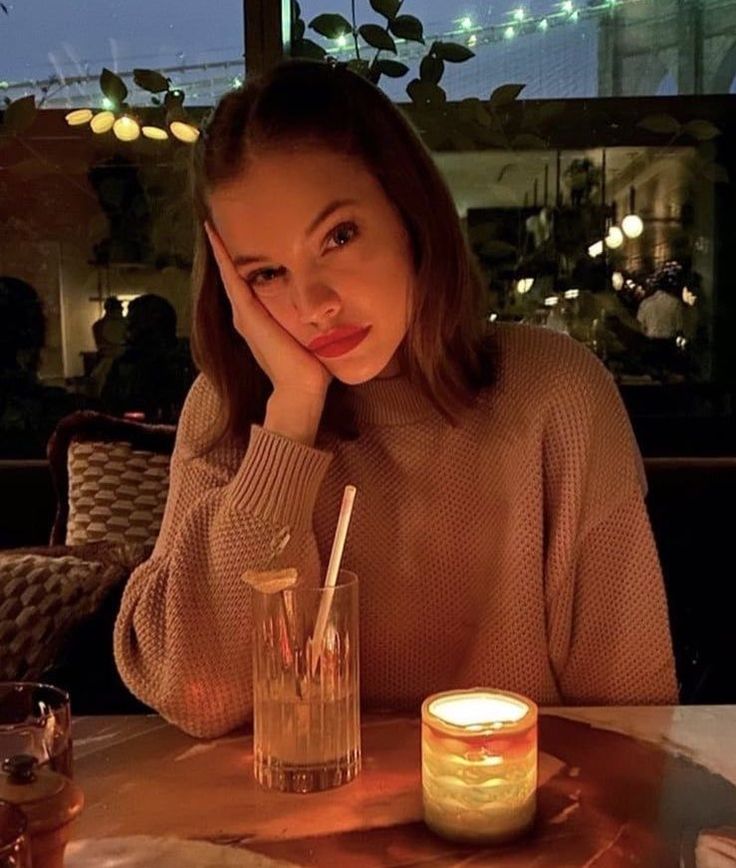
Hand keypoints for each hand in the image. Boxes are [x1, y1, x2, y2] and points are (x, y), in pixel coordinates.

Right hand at [205, 222, 331, 442]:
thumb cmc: (311, 367)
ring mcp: (245, 314)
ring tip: (211, 223)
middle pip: (235, 276)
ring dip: (220, 249)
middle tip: (217, 223)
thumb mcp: (312, 333)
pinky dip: (223, 256)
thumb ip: (313, 318)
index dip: (244, 262)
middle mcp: (248, 316)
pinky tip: (214, 235)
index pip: (250, 284)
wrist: (302, 389)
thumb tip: (334, 304)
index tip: (240, 238)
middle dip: (227, 252)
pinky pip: (232, 278)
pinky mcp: (248, 314)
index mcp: (261, 320)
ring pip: (230, 274)